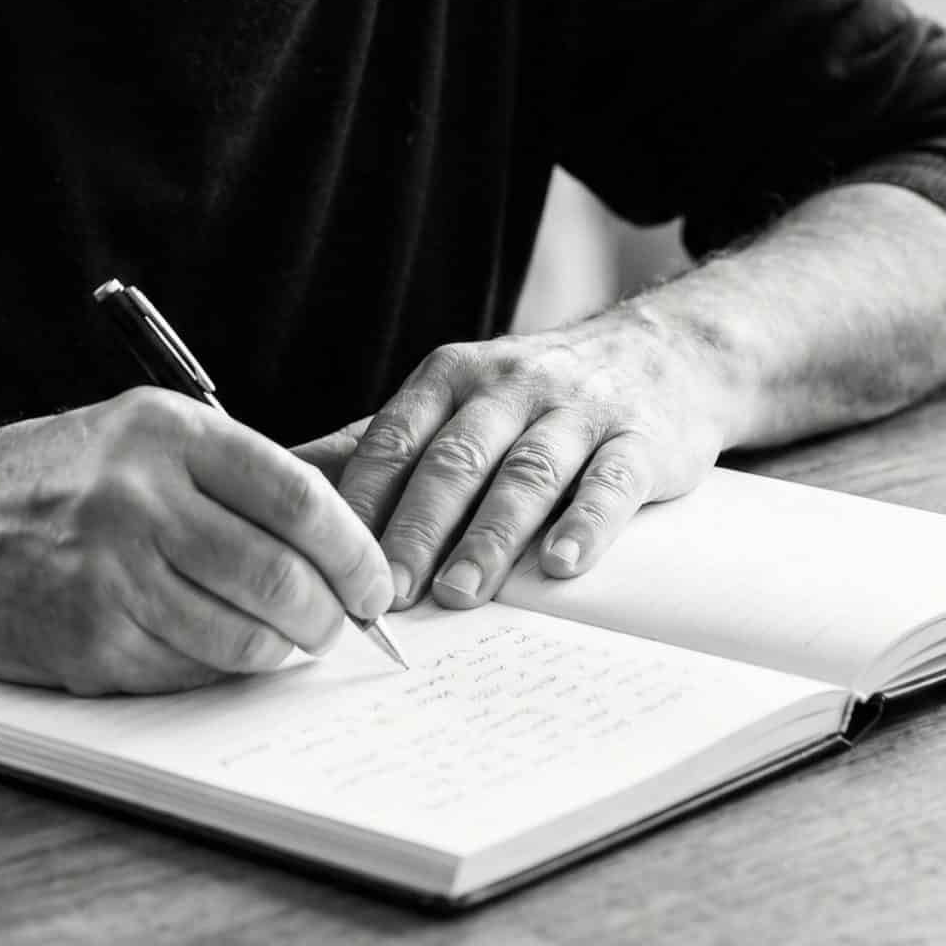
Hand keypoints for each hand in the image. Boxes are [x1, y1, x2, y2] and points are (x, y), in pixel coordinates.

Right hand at [0, 391, 393, 693]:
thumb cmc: (51, 483)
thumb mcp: (138, 437)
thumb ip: (229, 474)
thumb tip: (341, 532)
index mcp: (166, 433)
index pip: (296, 495)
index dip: (354, 549)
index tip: (375, 581)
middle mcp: (138, 496)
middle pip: (278, 574)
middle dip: (328, 613)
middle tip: (337, 625)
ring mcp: (109, 573)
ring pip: (242, 634)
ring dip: (279, 650)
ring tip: (283, 640)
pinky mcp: (87, 641)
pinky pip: (189, 670)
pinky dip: (219, 670)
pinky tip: (216, 651)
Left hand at [333, 306, 736, 611]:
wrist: (662, 352)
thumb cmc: (534, 395)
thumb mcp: (453, 399)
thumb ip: (378, 443)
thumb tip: (282, 479)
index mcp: (452, 376)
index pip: (395, 440)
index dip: (362, 503)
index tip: (331, 563)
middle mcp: (511, 384)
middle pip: (455, 458)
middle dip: (417, 527)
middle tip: (389, 592)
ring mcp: (578, 409)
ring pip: (527, 472)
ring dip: (491, 535)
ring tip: (461, 592)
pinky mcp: (640, 438)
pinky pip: (610, 481)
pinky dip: (587, 523)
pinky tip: (562, 564)